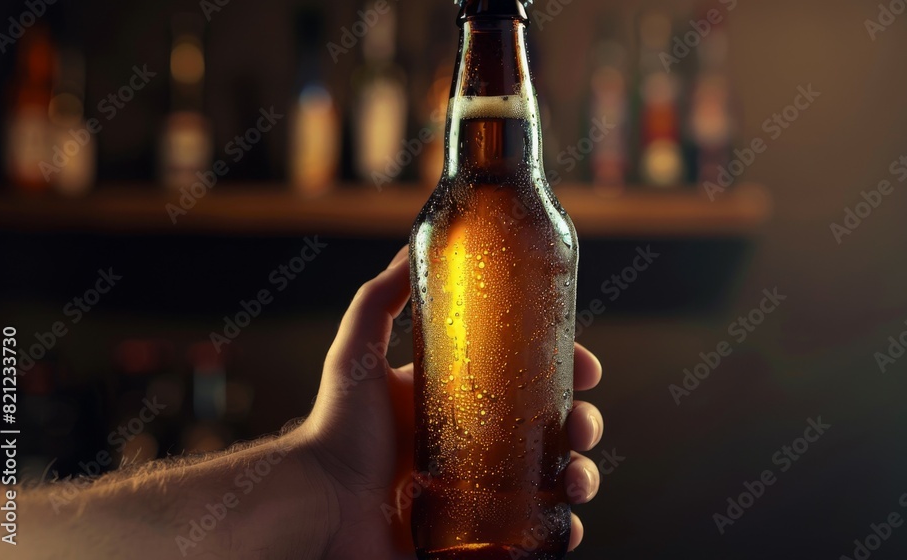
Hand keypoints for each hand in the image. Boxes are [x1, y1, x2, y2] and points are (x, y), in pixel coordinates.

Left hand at [293, 246, 604, 558]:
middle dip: (580, 425)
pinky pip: (530, 532)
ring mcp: (476, 492)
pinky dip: (560, 530)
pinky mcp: (473, 533)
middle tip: (582, 426)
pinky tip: (567, 524)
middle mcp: (471, 444)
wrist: (320, 503)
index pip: (523, 378)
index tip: (587, 368)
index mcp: (455, 401)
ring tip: (578, 480)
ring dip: (580, 477)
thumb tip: (408, 249)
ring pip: (549, 482)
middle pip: (547, 430)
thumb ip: (378, 300)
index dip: (562, 371)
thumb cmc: (334, 429)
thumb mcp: (357, 354)